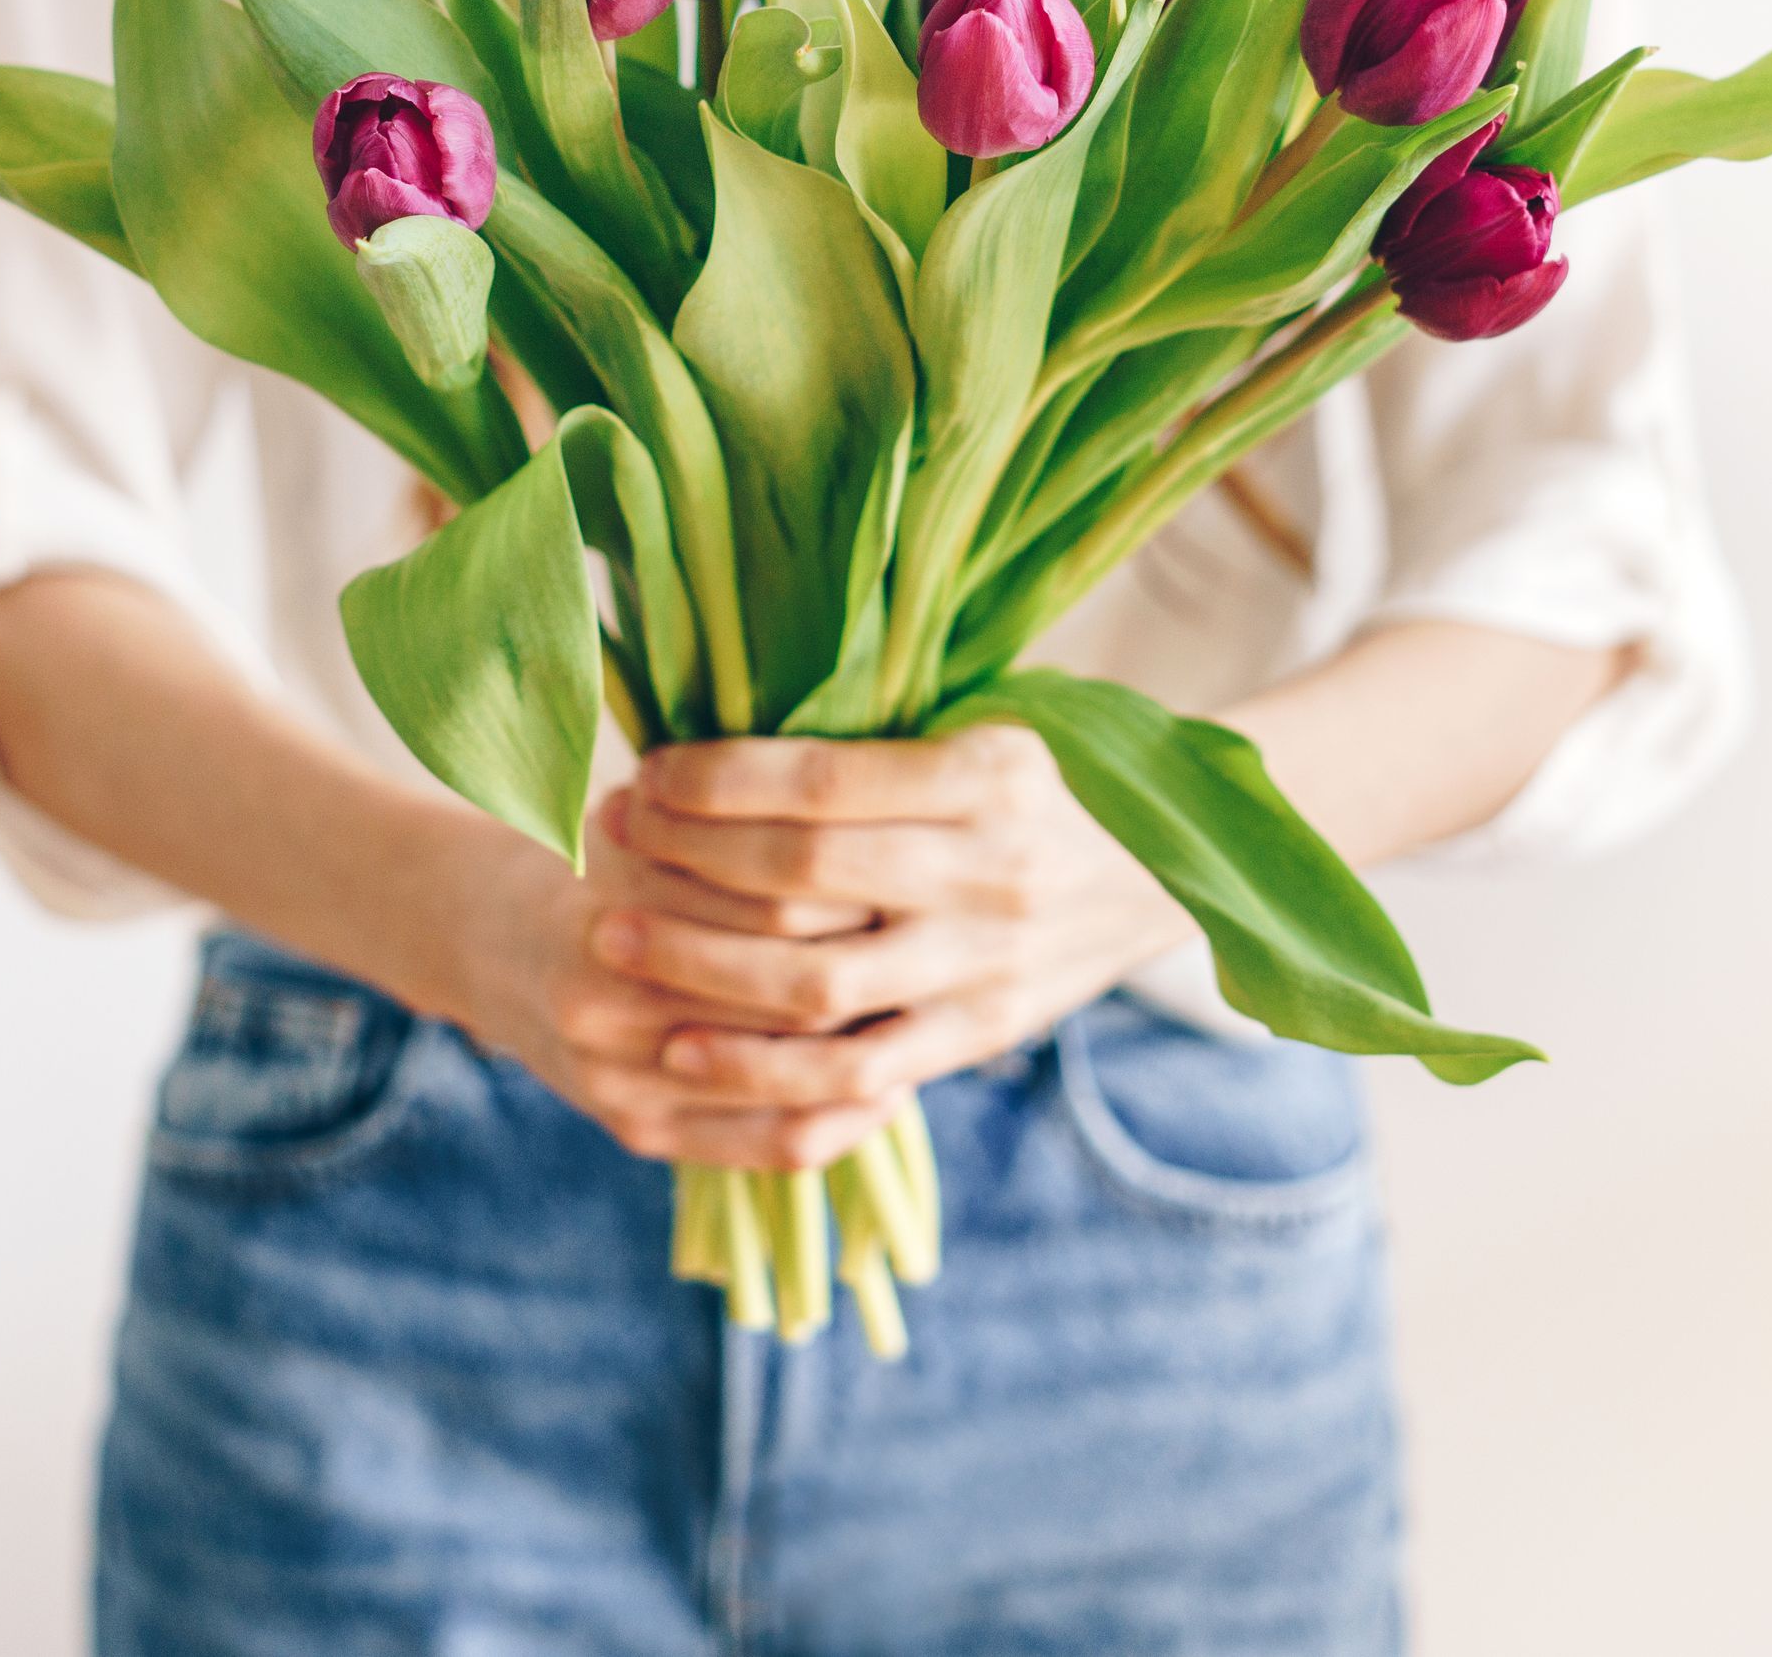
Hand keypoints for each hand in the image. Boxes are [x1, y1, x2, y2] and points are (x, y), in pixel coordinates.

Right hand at [440, 794, 909, 1172]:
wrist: (489, 943)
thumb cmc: (595, 857)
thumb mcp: (647, 813)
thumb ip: (728, 818)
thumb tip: (865, 807)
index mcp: (611, 902)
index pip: (777, 899)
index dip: (859, 884)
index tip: (915, 863)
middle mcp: (605, 1000)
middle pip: (786, 989)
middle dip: (872, 962)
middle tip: (942, 939)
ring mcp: (618, 1077)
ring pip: (786, 1075)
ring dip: (869, 1043)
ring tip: (928, 1007)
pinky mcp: (638, 1131)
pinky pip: (770, 1145)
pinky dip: (844, 1119)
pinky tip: (889, 1081)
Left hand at [593, 726, 1190, 1113]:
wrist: (1165, 869)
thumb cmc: (1041, 775)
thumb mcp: (983, 719)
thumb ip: (875, 733)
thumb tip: (722, 697)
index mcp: (991, 772)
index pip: (824, 783)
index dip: (716, 782)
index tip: (646, 774)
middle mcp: (994, 870)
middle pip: (805, 878)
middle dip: (686, 863)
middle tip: (606, 846)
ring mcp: (987, 964)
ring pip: (817, 986)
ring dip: (698, 969)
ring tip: (614, 943)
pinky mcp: (978, 1035)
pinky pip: (857, 1075)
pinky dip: (763, 1070)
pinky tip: (683, 1054)